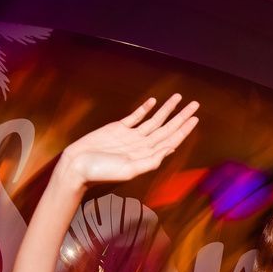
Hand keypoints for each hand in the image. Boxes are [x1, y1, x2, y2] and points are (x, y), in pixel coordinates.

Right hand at [58, 95, 198, 187]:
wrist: (77, 166)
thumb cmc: (101, 172)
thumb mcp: (129, 170)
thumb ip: (150, 161)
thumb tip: (170, 149)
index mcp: (147, 156)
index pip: (170, 140)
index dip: (183, 129)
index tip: (195, 119)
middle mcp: (142, 145)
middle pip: (167, 128)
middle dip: (181, 117)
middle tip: (195, 105)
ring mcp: (131, 136)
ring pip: (154, 120)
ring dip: (167, 110)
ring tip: (178, 98)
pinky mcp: (118, 128)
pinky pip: (135, 117)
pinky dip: (145, 109)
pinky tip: (154, 102)